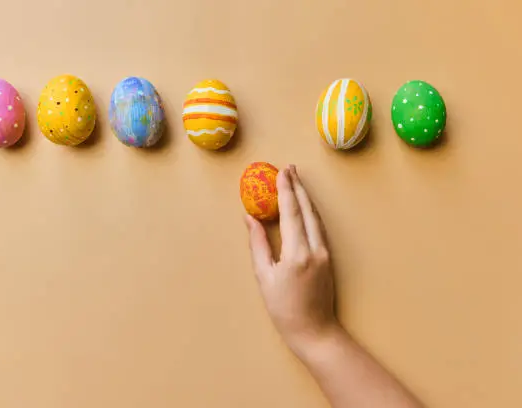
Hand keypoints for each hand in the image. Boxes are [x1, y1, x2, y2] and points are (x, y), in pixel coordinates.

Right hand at [244, 165, 337, 349]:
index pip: (291, 212)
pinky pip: (320, 227)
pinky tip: (305, 206)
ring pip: (316, 217)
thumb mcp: (264, 277)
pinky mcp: (329, 258)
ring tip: (296, 181)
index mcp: (297, 253)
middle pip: (307, 209)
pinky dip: (311, 212)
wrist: (315, 331)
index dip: (285, 190)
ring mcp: (325, 253)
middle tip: (289, 168)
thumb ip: (258, 244)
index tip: (281, 171)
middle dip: (298, 187)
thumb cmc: (284, 308)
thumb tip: (250, 218)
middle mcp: (315, 249)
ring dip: (306, 197)